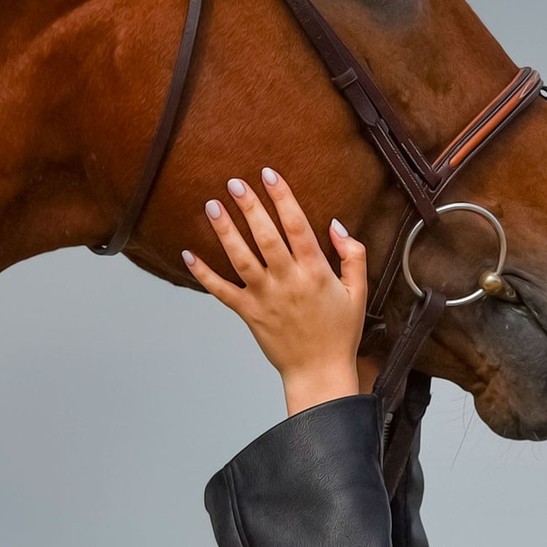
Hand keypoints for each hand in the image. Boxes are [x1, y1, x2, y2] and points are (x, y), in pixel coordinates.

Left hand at [185, 168, 370, 414]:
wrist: (319, 371)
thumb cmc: (339, 332)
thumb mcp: (358, 292)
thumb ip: (353, 255)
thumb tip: (335, 225)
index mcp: (316, 272)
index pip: (297, 226)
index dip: (282, 197)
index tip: (269, 174)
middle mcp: (289, 282)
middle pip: (266, 237)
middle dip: (250, 207)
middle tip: (234, 183)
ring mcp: (266, 298)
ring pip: (241, 259)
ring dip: (225, 232)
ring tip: (212, 206)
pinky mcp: (250, 314)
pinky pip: (222, 291)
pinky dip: (204, 274)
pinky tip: (189, 255)